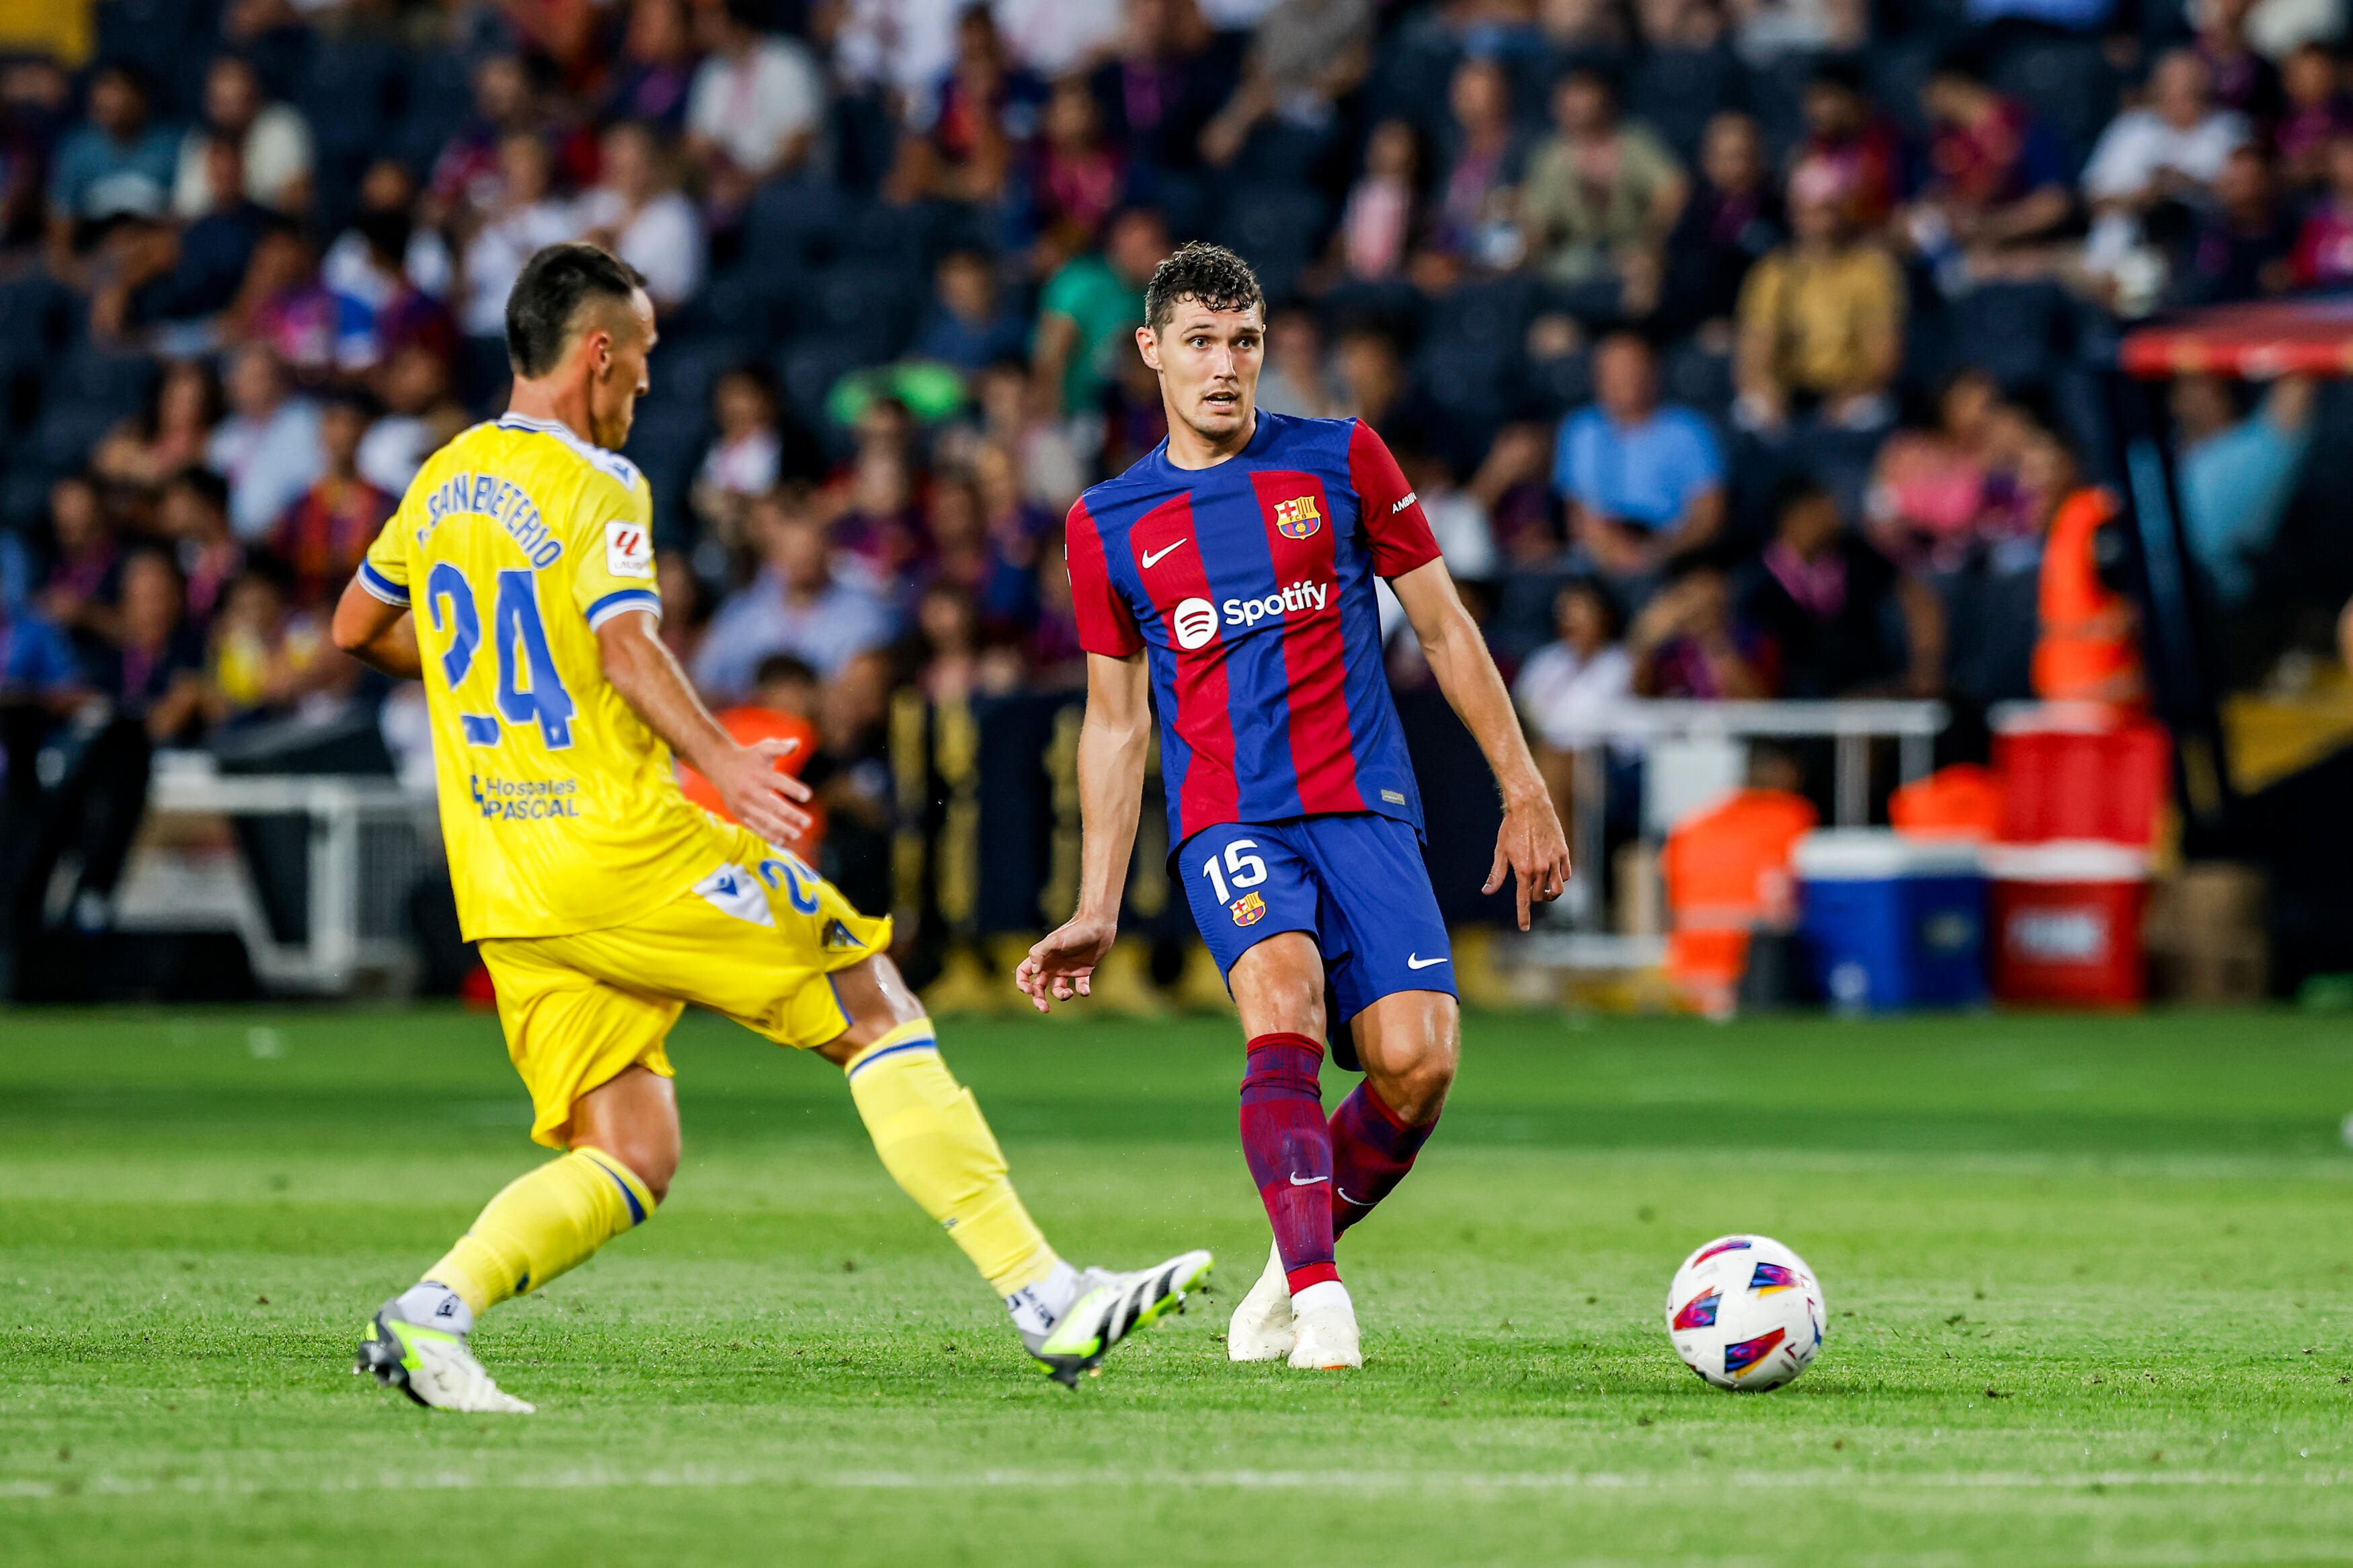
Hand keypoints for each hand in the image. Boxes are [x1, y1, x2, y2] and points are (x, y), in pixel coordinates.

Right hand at [703, 736, 812, 845]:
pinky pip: (753, 827)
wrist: (720, 765)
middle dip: (791, 815)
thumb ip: (781, 747)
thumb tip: (796, 743)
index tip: (807, 796)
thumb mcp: (764, 748)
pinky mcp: (738, 813)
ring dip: (780, 829)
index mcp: (759, 774)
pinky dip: (766, 835)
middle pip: (772, 805)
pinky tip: (781, 840)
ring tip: (797, 835)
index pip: (778, 782)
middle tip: (808, 823)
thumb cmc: (749, 757)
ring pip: (763, 820)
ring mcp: (743, 804)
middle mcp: (750, 790)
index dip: (793, 789)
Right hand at [1015, 913, 1118, 1012]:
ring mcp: (1067, 969)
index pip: (1024, 972)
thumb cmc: (1075, 930)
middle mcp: (1052, 964)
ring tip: (1069, 994)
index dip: (1022, 983)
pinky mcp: (1083, 971)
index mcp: (1043, 957)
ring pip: (1058, 990)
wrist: (1098, 924)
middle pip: (1039, 987)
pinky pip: (1080, 986)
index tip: (1029, 991)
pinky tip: (1084, 991)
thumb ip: (1039, 953)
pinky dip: (1082, 991)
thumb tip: (1035, 972)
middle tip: (1044, 1009)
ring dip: (1061, 996)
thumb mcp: (1055, 940)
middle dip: (1039, 999)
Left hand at [1484, 790, 1570, 930]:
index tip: (1524, 928)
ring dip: (1550, 894)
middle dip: (1534, 898)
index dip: (1524, 916)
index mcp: (1524, 870)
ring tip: (1544, 890)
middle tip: (1529, 891)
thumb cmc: (1511, 828)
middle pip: (1539, 896)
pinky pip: (1565, 875)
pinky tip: (1553, 875)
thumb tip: (1487, 892)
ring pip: (1557, 889)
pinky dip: (1560, 879)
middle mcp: (1541, 868)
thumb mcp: (1500, 852)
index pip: (1524, 900)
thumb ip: (1496, 875)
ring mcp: (1554, 861)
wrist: (1529, 805)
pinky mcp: (1564, 852)